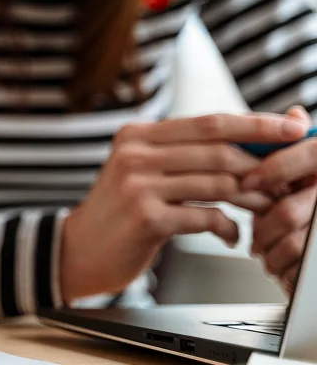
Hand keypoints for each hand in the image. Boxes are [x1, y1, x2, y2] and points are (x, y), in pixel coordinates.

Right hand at [61, 114, 304, 301]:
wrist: (79, 250)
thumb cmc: (120, 211)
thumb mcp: (143, 171)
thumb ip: (188, 153)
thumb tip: (252, 133)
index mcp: (136, 135)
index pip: (208, 121)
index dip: (256, 123)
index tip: (293, 126)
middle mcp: (135, 154)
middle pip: (218, 150)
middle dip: (261, 165)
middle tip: (283, 181)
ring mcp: (138, 185)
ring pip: (218, 183)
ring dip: (251, 199)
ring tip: (261, 209)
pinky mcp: (146, 218)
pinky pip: (207, 216)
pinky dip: (228, 227)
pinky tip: (230, 234)